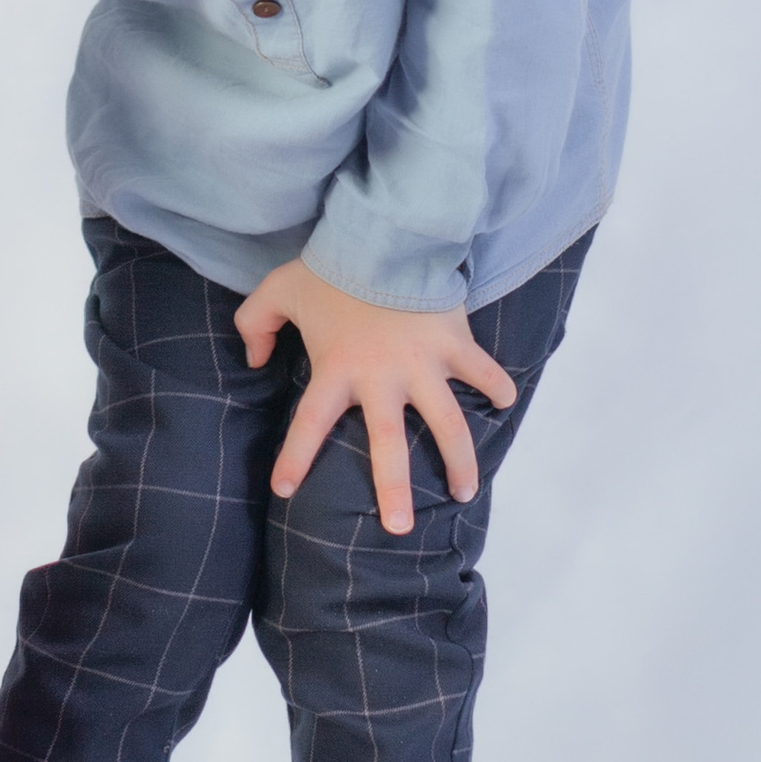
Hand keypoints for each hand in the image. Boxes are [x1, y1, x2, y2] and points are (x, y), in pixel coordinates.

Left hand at [234, 262, 516, 526]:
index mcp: (337, 370)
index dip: (295, 458)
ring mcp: (424, 365)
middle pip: (388, 445)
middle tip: (397, 528)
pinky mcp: (455, 344)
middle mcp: (382, 378)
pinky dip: (498, 386)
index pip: (308, 424)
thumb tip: (254, 360)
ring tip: (463, 492)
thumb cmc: (329, 265)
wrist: (384, 233)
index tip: (284, 490)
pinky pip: (483, 372)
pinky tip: (506, 403)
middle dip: (393, 490)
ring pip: (448, 425)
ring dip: (459, 461)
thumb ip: (254, 324)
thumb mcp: (277, 290)